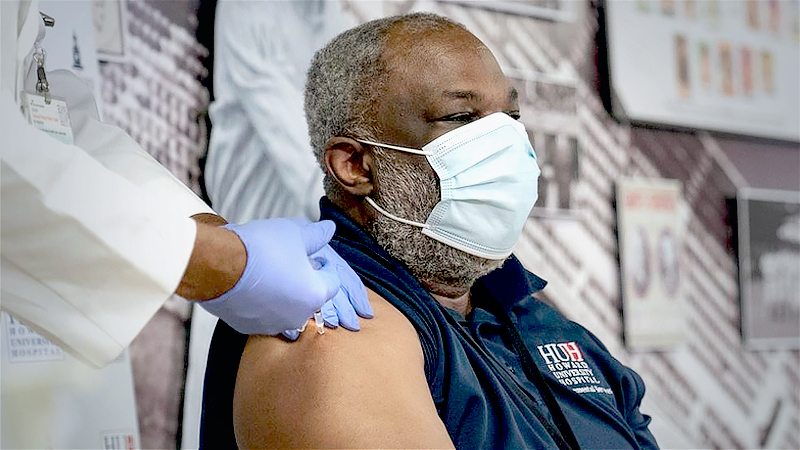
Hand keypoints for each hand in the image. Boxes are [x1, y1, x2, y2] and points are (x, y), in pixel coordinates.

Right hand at [199, 218, 371, 335]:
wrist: (217, 265)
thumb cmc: (259, 250)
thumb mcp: (294, 233)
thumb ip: (316, 235)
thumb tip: (328, 229)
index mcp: (315, 294)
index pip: (332, 282)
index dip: (324, 266)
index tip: (314, 256)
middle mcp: (297, 316)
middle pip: (309, 297)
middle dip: (303, 281)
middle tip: (289, 262)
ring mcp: (272, 324)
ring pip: (285, 308)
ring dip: (282, 294)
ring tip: (268, 272)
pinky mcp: (249, 327)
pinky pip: (262, 315)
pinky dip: (261, 304)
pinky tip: (251, 286)